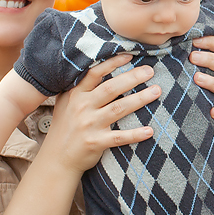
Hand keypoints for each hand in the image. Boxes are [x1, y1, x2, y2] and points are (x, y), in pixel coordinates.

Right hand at [48, 54, 160, 173]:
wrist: (57, 158)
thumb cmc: (66, 126)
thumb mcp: (66, 103)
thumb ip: (80, 87)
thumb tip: (98, 66)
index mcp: (76, 94)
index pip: (95, 73)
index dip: (112, 63)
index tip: (130, 56)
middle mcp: (82, 107)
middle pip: (111, 88)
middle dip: (132, 78)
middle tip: (150, 71)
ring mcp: (89, 125)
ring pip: (119, 109)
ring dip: (140, 99)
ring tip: (156, 91)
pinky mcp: (95, 142)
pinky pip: (119, 137)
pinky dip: (135, 134)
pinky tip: (150, 131)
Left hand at [190, 35, 213, 129]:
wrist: (213, 123)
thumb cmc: (202, 93)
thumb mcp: (199, 75)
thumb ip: (191, 61)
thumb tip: (170, 42)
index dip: (213, 42)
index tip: (195, 40)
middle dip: (210, 60)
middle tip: (192, 57)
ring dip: (213, 82)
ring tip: (197, 79)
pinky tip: (212, 111)